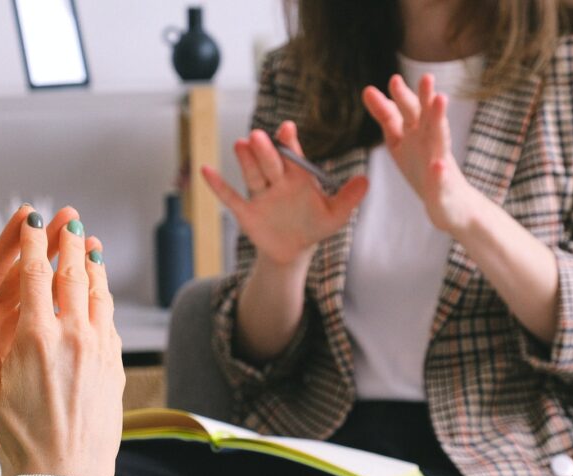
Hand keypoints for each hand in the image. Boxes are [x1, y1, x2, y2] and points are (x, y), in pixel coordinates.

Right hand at [0, 212, 124, 475]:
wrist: (68, 472)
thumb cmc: (21, 434)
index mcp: (36, 337)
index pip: (35, 275)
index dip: (34, 242)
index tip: (33, 220)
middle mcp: (73, 335)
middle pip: (73, 275)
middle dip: (70, 244)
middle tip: (70, 221)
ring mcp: (99, 349)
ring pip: (99, 294)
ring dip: (93, 266)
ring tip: (90, 246)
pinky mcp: (115, 364)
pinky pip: (110, 320)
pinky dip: (105, 298)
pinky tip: (101, 293)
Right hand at [202, 121, 368, 267]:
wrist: (294, 250)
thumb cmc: (314, 226)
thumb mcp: (335, 215)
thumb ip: (348, 198)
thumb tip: (366, 181)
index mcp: (298, 177)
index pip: (293, 155)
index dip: (289, 142)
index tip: (287, 128)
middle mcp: (277, 180)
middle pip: (270, 162)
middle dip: (265, 150)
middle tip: (259, 136)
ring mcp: (260, 195)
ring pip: (252, 174)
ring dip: (246, 161)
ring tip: (241, 144)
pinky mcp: (246, 211)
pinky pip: (230, 197)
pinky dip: (218, 185)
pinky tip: (206, 170)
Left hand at [362, 74, 485, 234]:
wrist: (450, 204)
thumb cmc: (423, 167)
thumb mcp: (399, 140)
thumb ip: (387, 116)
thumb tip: (368, 90)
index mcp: (416, 132)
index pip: (406, 111)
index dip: (400, 97)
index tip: (394, 80)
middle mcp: (429, 141)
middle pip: (426, 117)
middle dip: (425, 98)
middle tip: (427, 77)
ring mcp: (438, 162)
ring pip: (440, 139)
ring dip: (440, 121)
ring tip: (441, 101)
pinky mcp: (443, 187)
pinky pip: (440, 180)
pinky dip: (439, 173)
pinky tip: (438, 167)